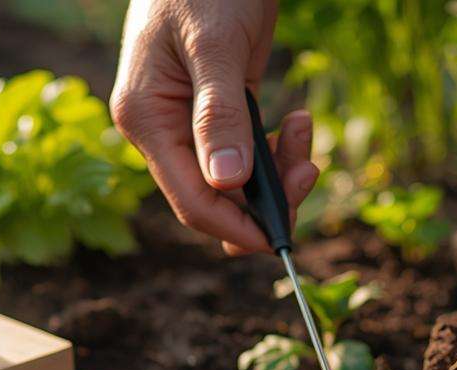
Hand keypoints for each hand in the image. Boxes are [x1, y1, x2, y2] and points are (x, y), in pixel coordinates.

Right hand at [111, 0, 319, 254]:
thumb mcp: (216, 45)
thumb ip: (220, 114)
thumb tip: (227, 182)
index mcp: (146, 118)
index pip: (190, 200)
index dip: (236, 227)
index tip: (281, 237)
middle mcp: (161, 130)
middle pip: (214, 200)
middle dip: (266, 199)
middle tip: (310, 168)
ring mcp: (187, 124)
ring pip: (234, 183)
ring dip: (278, 172)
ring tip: (304, 129)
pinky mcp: (217, 113)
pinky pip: (245, 156)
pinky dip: (275, 151)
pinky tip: (297, 120)